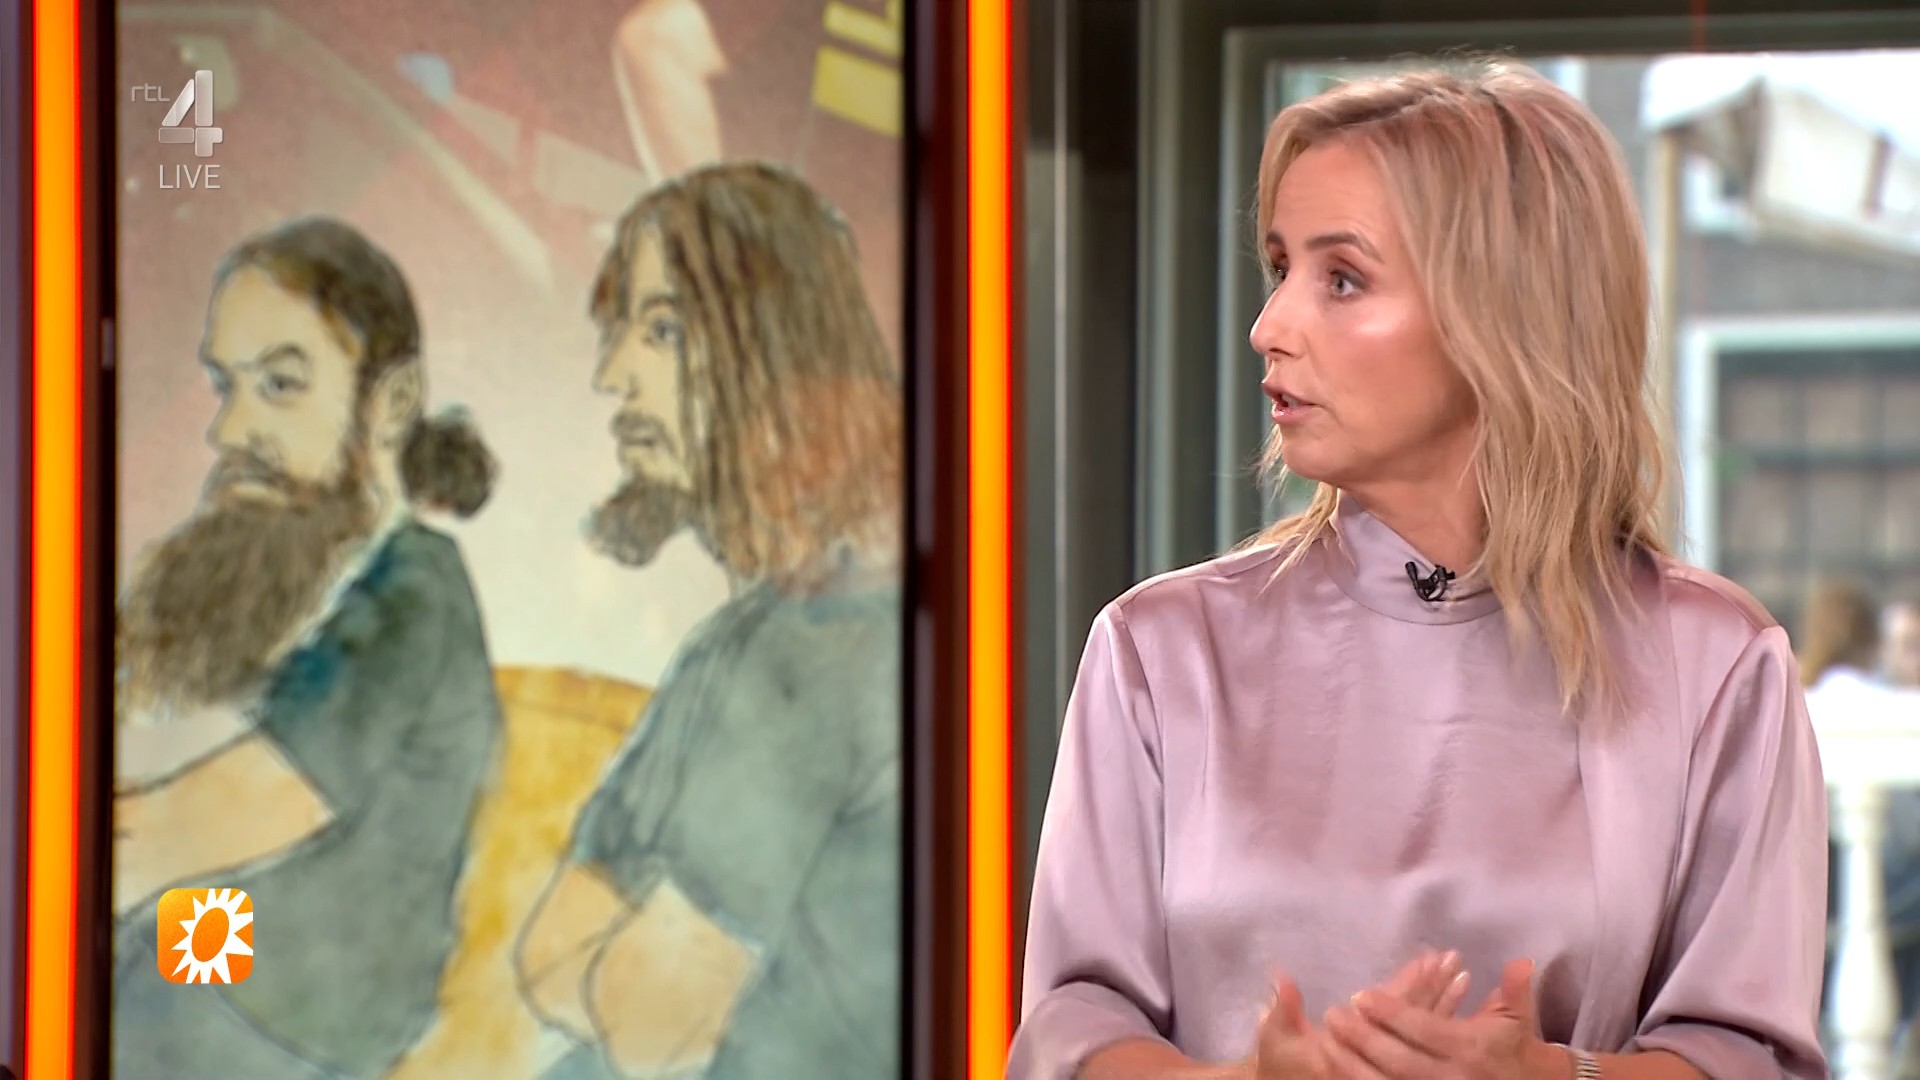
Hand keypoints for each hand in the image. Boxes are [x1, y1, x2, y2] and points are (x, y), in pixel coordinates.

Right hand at [1250, 950, 1469, 1079]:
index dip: (1409, 985)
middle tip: (1453, 958)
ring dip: (1446, 1001)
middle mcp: (1380, 1059)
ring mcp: (1392, 1066)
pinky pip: (1427, 1041)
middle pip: (1414, 1021)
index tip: (1429, 959)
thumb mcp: (1276, 1040)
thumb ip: (1283, 1012)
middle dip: (1434, 986)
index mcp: (1351, 1049)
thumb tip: (1281, 977)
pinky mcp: (1396, 1066)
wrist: (1296, 1079)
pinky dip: (1444, 1015)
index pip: (1387, 1014)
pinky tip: (1461, 997)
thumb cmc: (1282, 1064)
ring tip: (1463, 973)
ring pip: (1427, 1031)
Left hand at [1321, 958, 1569, 1079]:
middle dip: (1363, 1038)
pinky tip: (1340, 1071)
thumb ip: (1515, 991)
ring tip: (1326, 1041)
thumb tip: (1521, 961)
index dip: (1391, 1013)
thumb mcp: (1518, 1022)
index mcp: (1470, 1049)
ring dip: (1354, 1065)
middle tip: (1333, 1015)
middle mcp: (1452, 1077)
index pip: (1424, 1030)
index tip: (1360, 995)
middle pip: (1399, 1060)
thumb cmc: (1515, 1053)